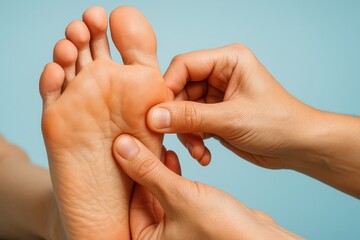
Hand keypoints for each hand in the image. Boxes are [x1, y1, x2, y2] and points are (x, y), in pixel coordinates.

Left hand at [112, 134, 301, 239]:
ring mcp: (175, 230)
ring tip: (163, 147)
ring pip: (159, 193)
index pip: (129, 200)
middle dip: (146, 168)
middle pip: (142, 196)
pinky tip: (174, 158)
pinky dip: (173, 176)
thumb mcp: (179, 196)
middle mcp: (159, 238)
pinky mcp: (190, 219)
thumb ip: (148, 171)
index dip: (129, 169)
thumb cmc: (223, 230)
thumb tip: (121, 147)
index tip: (129, 144)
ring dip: (160, 170)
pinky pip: (174, 194)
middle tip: (145, 142)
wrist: (261, 239)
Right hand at [146, 44, 359, 197]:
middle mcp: (220, 74)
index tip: (157, 114)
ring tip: (198, 151)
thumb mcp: (231, 119)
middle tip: (179, 138)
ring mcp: (217, 96)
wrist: (298, 147)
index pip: (183, 66)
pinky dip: (194, 140)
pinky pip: (192, 124)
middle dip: (178, 118)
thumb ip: (190, 117)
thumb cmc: (277, 123)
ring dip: (186, 133)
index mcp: (227, 61)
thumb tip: (154, 117)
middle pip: (180, 90)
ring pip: (183, 110)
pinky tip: (205, 155)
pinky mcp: (215, 115)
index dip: (167, 88)